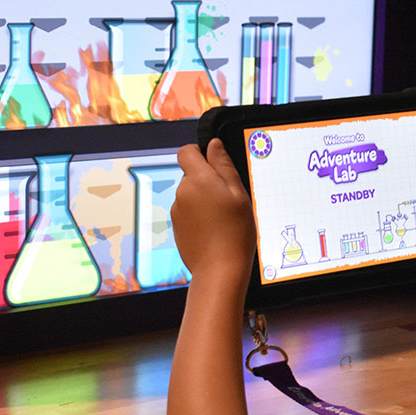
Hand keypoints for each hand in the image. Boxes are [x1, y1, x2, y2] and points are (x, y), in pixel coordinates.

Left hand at [171, 139, 255, 279]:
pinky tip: (215, 230)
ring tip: (223, 219)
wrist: (220, 269)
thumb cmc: (235, 232)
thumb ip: (224, 166)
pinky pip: (188, 212)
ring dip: (204, 200)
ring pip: (191, 194)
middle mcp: (182, 192)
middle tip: (229, 199)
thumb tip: (213, 145)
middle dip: (207, 181)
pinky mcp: (177, 226)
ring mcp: (177, 210)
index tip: (214, 163)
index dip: (200, 153)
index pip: (186, 151)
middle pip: (191, 175)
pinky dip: (200, 216)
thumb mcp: (238, 193)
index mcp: (198, 179)